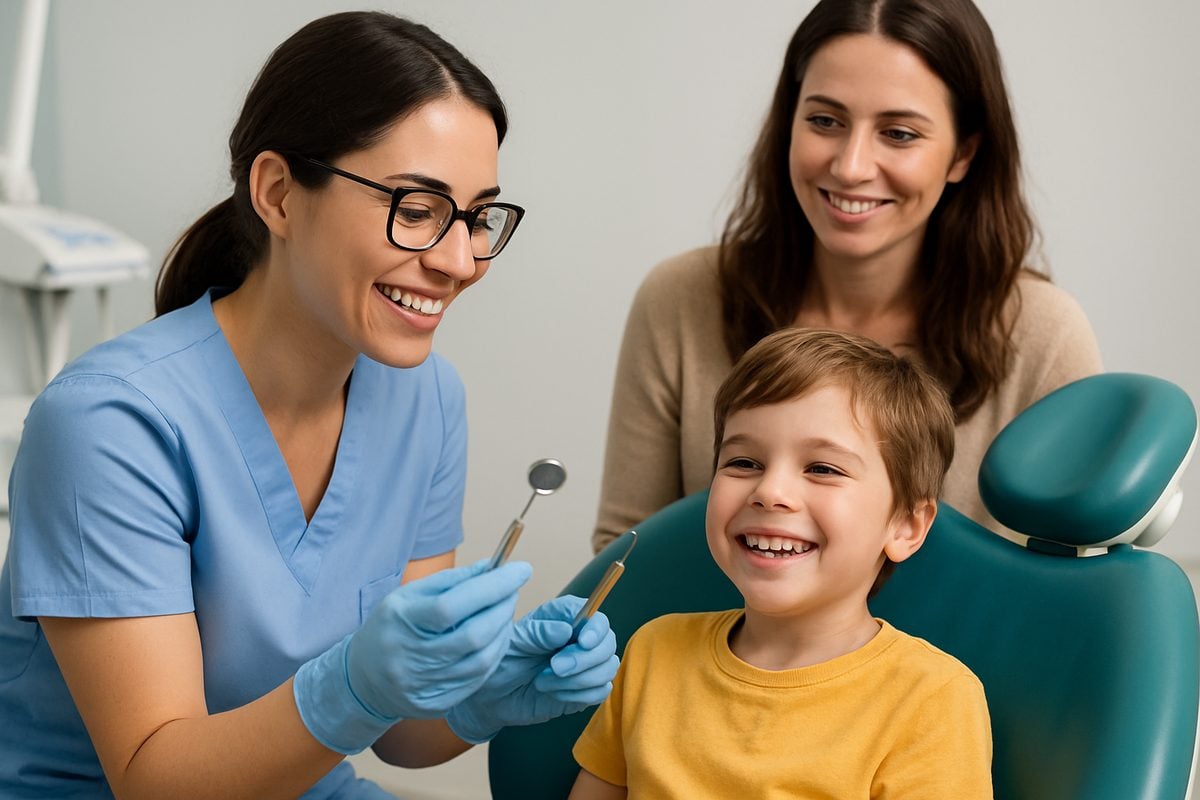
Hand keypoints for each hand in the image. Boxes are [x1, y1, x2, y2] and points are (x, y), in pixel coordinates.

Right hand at [294, 559, 530, 753]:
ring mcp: (424, 685)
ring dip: (503, 631)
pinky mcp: (437, 704)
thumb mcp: (408, 595)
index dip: (492, 587)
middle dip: (503, 607)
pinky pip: (478, 679)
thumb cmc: (392, 627)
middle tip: (513, 589)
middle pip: (472, 635)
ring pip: (481, 661)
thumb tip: (492, 568)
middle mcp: (410, 657)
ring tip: (505, 611)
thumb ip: (450, 581)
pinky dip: (494, 654)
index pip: (452, 605)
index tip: (520, 570)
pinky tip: (495, 637)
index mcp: (401, 622)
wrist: (363, 680)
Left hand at [446, 595, 619, 743]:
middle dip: (584, 659)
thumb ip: (538, 633)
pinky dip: (577, 695)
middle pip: (608, 643)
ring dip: (577, 679)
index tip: (583, 642)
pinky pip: (600, 692)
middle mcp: (580, 639)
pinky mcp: (585, 689)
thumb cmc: (501, 661)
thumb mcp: (513, 642)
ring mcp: (586, 665)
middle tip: (554, 668)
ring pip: (608, 668)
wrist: (491, 696)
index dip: (596, 629)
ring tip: (543, 681)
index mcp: (564, 618)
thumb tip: (566, 630)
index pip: (596, 617)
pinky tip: (553, 693)